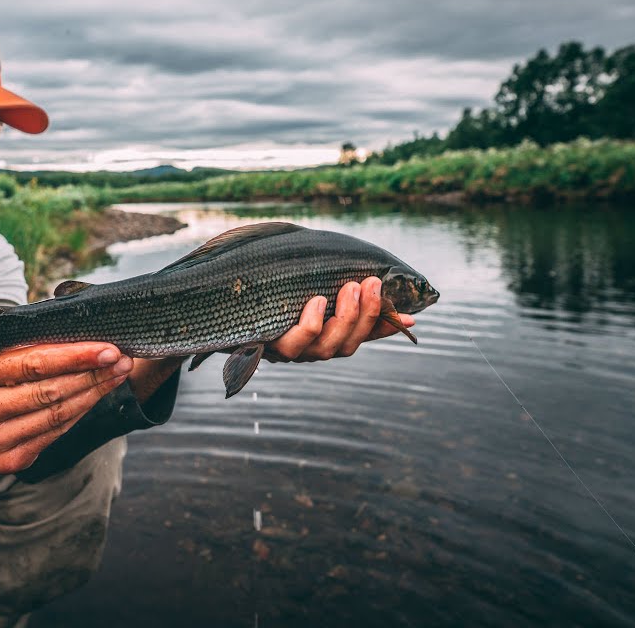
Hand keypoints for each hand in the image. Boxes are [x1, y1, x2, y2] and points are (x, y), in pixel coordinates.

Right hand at [0, 342, 130, 478]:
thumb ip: (22, 346)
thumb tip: (80, 334)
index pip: (31, 364)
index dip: (74, 357)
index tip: (108, 348)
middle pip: (49, 392)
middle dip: (93, 375)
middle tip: (122, 359)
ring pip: (56, 416)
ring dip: (93, 394)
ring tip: (117, 375)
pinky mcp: (5, 463)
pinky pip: (53, 435)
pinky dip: (78, 414)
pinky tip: (94, 397)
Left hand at [264, 276, 414, 362]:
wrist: (225, 305)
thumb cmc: (277, 294)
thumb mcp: (314, 289)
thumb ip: (347, 294)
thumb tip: (393, 299)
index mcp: (326, 338)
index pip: (363, 338)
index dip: (384, 329)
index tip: (409, 317)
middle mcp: (310, 350)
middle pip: (346, 345)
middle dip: (364, 315)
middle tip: (371, 283)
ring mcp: (290, 351)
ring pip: (325, 347)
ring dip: (344, 318)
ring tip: (350, 288)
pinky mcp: (267, 345)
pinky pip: (294, 341)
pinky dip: (310, 323)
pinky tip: (316, 301)